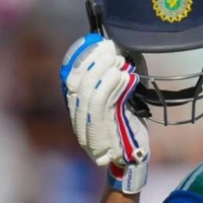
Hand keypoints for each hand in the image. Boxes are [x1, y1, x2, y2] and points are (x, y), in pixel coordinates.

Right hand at [60, 33, 148, 192]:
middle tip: (108, 46)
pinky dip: (114, 87)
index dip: (78, 59)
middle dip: (92, 61)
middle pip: (77, 85)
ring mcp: (88, 128)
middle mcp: (78, 119)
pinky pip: (105, 106)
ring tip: (118, 58)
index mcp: (77, 109)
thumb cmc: (125, 127)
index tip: (91, 42)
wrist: (131, 160)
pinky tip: (124, 75)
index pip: (70, 80)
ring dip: (104, 72)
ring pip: (90, 94)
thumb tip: (114, 55)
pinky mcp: (103, 134)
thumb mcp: (115, 103)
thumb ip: (109, 85)